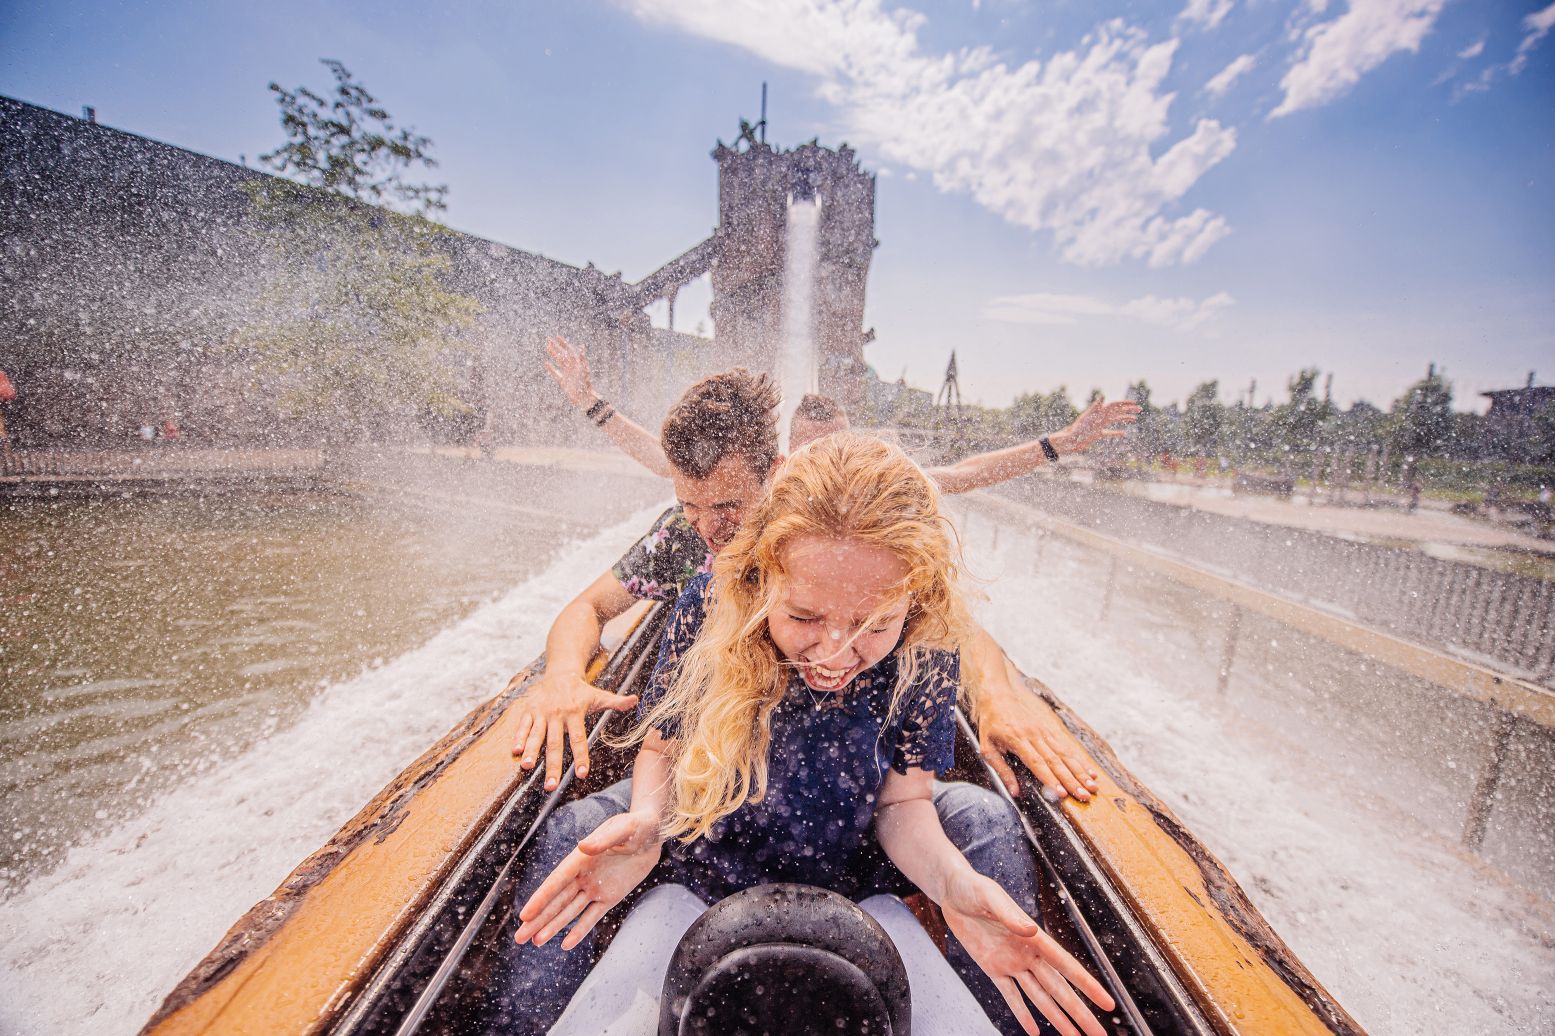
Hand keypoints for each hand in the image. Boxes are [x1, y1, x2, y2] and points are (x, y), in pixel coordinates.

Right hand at [508, 667, 638, 790]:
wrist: (560, 672)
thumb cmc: (581, 690)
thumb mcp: (599, 695)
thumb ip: (616, 701)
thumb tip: (636, 700)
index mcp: (575, 712)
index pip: (579, 739)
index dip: (581, 757)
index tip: (582, 775)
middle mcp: (558, 714)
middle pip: (555, 743)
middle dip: (553, 766)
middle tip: (551, 786)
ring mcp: (542, 712)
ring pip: (536, 734)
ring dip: (531, 751)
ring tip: (527, 767)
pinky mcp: (529, 710)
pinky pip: (523, 726)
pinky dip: (518, 737)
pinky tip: (515, 751)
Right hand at [514, 811, 662, 949]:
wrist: (653, 833)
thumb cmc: (636, 826)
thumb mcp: (623, 829)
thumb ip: (604, 839)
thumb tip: (583, 846)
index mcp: (581, 858)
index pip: (556, 882)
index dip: (541, 899)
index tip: (525, 915)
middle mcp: (583, 875)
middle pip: (556, 901)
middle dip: (538, 919)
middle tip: (519, 938)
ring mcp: (595, 887)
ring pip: (570, 911)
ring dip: (553, 926)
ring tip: (535, 942)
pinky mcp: (610, 896)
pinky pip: (592, 916)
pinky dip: (580, 930)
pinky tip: (565, 944)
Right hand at [543, 335, 597, 409]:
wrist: (584, 398)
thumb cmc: (586, 384)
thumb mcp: (584, 370)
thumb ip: (582, 359)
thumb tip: (581, 347)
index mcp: (577, 363)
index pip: (569, 350)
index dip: (564, 343)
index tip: (557, 337)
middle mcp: (572, 367)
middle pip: (562, 354)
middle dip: (556, 346)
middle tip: (548, 339)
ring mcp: (567, 373)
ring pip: (558, 361)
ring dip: (553, 354)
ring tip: (547, 347)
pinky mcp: (563, 381)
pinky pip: (555, 373)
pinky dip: (550, 368)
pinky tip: (546, 363)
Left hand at [940, 868, 1114, 1035]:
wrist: (952, 890)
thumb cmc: (972, 886)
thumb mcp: (988, 896)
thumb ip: (1008, 914)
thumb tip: (1031, 929)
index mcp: (1033, 937)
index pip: (1066, 965)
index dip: (1087, 985)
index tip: (1107, 1002)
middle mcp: (1028, 953)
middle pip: (1059, 989)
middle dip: (1079, 1012)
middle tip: (1100, 1034)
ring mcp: (1011, 963)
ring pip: (1040, 997)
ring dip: (1058, 1018)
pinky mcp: (992, 968)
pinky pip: (1011, 996)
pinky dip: (1022, 1013)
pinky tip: (1034, 1031)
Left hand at [978, 660, 1098, 801]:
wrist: (998, 695)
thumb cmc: (991, 724)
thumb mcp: (987, 748)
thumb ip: (1002, 770)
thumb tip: (1015, 792)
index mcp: (1017, 740)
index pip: (1037, 762)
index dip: (1050, 779)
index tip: (1062, 793)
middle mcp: (1034, 735)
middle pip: (1056, 760)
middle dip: (1072, 780)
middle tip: (1084, 796)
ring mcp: (1044, 732)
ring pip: (1065, 754)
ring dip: (1080, 772)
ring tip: (1092, 787)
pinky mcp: (1050, 730)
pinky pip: (1066, 747)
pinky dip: (1079, 761)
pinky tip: (1090, 771)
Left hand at [1050, 398, 1139, 454]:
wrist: (1070, 441)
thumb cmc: (1077, 430)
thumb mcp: (1087, 418)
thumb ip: (1096, 407)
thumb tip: (1102, 396)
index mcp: (1099, 412)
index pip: (1115, 405)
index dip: (1125, 403)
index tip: (1135, 403)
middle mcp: (1100, 417)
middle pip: (1117, 411)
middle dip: (1129, 409)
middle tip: (1140, 409)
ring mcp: (1099, 425)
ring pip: (1115, 420)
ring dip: (1125, 418)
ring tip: (1135, 419)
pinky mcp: (1097, 433)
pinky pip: (1109, 432)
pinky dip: (1117, 432)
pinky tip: (1124, 434)